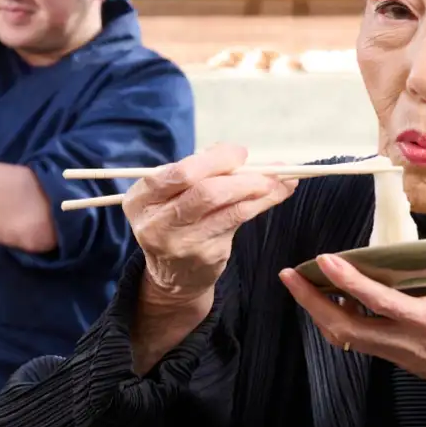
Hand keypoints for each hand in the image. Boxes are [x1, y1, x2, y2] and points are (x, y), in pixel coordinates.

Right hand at [125, 143, 297, 306]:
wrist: (173, 273)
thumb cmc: (176, 219)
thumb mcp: (173, 194)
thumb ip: (199, 172)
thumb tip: (241, 154)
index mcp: (141, 199)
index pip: (180, 174)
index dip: (215, 160)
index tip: (240, 153)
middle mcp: (157, 223)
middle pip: (205, 192)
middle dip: (242, 177)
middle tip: (268, 170)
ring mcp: (182, 243)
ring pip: (229, 210)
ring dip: (261, 191)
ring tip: (283, 180)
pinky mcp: (206, 255)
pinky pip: (239, 223)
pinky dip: (262, 204)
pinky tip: (277, 194)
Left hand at [279, 204, 425, 426]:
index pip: (377, 301)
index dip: (347, 280)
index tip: (323, 259)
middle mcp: (407, 342)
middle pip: (343, 327)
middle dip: (311, 303)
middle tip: (290, 275)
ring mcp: (401, 354)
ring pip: (347, 338)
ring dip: (322, 313)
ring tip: (306, 285)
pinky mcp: (403, 360)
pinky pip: (361, 342)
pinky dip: (342, 323)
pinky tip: (341, 303)